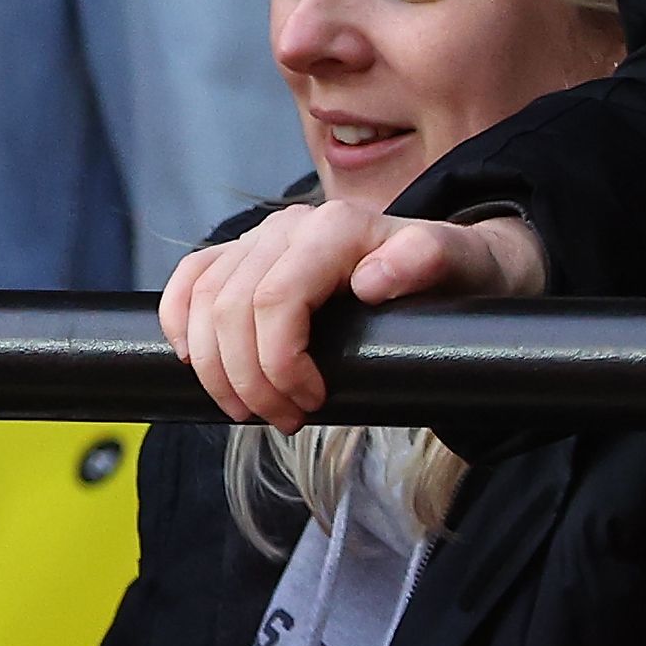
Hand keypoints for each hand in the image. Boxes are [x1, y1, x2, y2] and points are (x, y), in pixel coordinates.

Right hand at [159, 198, 545, 427]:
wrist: (456, 264)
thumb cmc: (462, 275)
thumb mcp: (466, 266)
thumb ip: (428, 257)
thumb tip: (368, 279)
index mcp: (337, 228)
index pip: (273, 300)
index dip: (278, 363)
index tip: (313, 404)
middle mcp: (291, 226)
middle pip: (230, 308)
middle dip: (246, 378)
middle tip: (285, 420)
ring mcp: (262, 239)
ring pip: (202, 301)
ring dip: (214, 367)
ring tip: (253, 408)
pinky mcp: (243, 254)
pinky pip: (189, 280)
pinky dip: (179, 322)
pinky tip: (192, 359)